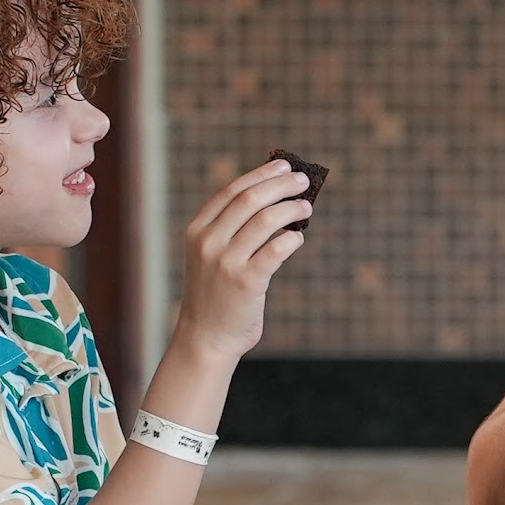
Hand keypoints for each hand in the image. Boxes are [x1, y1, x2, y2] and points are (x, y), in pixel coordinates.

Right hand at [169, 159, 312, 362]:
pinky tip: (298, 238)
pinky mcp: (246, 282)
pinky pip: (277, 249)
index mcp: (198, 231)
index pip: (232, 191)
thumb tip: (276, 197)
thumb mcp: (212, 256)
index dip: (260, 174)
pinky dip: (293, 239)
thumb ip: (233, 230)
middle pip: (250, 199)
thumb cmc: (216, 295)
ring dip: (292, 209)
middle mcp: (208, 242)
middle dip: (281, 185)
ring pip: (266, 220)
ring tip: (306, 207)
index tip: (283, 165)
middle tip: (303, 181)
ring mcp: (226, 262)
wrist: (206, 339)